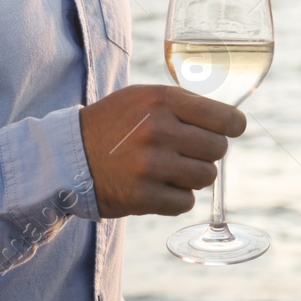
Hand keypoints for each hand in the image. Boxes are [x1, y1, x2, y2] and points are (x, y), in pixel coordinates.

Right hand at [79, 84, 245, 218]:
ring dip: (193, 177)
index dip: (233, 126)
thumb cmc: (114, 123)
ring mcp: (150, 165)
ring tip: (170, 169)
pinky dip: (176, 198)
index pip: (225, 118)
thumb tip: (231, 121)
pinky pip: (185, 202)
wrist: (67, 155)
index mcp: (163, 100)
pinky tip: (157, 187)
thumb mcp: (145, 97)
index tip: (230, 130)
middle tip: (186, 151)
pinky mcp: (142, 196)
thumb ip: (186, 104)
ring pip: (206, 177)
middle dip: (207, 153)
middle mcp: (158, 130)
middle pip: (218, 150)